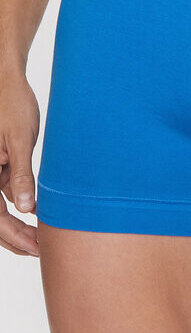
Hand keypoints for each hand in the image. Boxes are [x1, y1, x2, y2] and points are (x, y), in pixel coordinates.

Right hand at [0, 74, 39, 255]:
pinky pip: (8, 194)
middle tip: (42, 251)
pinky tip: (41, 216)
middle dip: (16, 239)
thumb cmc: (13, 104)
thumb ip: (21, 175)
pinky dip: (23, 207)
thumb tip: (27, 209)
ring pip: (2, 210)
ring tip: (44, 240)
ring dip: (20, 226)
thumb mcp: (20, 141)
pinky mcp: (1, 167)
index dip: (14, 236)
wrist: (9, 81)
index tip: (36, 248)